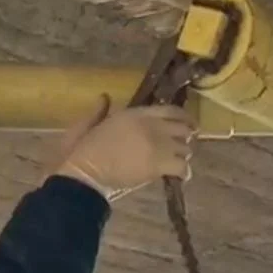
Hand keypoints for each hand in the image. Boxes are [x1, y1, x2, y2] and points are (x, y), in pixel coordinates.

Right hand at [53, 96, 195, 201]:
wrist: (86, 171)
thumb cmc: (83, 149)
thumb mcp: (89, 123)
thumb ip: (100, 110)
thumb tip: (104, 97)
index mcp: (136, 114)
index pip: (170, 110)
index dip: (184, 117)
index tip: (189, 123)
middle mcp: (152, 125)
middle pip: (182, 128)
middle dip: (186, 136)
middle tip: (185, 145)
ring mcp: (158, 145)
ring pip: (185, 148)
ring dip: (183, 154)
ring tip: (179, 161)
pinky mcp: (159, 164)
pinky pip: (182, 167)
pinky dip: (183, 172)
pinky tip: (181, 175)